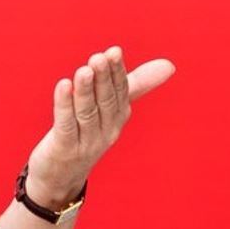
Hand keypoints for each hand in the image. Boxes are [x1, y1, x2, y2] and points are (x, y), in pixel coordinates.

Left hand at [24, 46, 174, 206]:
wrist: (60, 176)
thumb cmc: (85, 135)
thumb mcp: (110, 109)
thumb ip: (134, 85)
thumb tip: (169, 65)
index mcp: (118, 117)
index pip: (121, 92)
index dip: (117, 72)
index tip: (114, 51)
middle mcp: (106, 131)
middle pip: (106, 101)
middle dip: (103, 79)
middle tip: (99, 58)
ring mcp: (86, 142)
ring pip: (87, 112)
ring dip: (85, 90)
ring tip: (84, 70)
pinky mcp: (65, 149)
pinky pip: (66, 125)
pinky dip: (64, 104)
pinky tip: (63, 85)